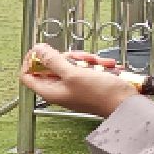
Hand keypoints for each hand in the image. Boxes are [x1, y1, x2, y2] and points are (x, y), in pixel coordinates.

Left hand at [17, 43, 137, 118]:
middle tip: (79, 59)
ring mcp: (73, 86)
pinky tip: (106, 67)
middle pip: (51, 65)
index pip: (27, 75)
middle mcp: (59, 89)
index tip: (42, 50)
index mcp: (50, 91)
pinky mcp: (86, 83)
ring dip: (85, 59)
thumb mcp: (74, 73)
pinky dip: (95, 64)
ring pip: (70, 63)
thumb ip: (53, 60)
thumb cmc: (101, 95)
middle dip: (68, 57)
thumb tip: (37, 50)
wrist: (126, 104)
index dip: (31, 60)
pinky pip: (85, 67)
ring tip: (97, 64)